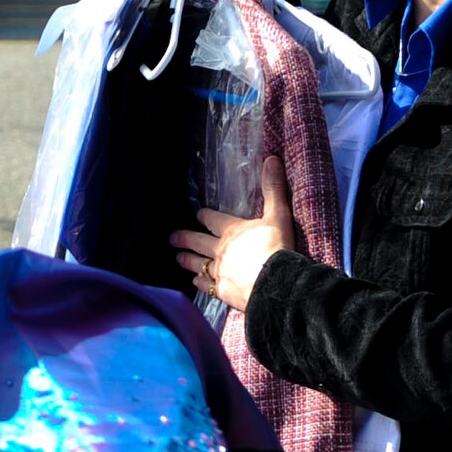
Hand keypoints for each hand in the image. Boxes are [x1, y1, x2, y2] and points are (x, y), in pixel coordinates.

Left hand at [170, 156, 294, 311]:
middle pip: (198, 242)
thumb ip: (273, 189)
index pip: (214, 220)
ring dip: (188, 260)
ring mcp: (219, 272)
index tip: (198, 214)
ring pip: (198, 264)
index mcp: (232, 231)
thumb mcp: (278, 215)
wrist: (275, 283)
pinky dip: (200, 283)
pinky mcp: (222, 291)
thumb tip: (272, 160)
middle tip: (173, 238)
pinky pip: (206, 286)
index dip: (205, 216)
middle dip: (185, 238)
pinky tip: (196, 282)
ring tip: (179, 258)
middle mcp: (220, 250)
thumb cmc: (277, 247)